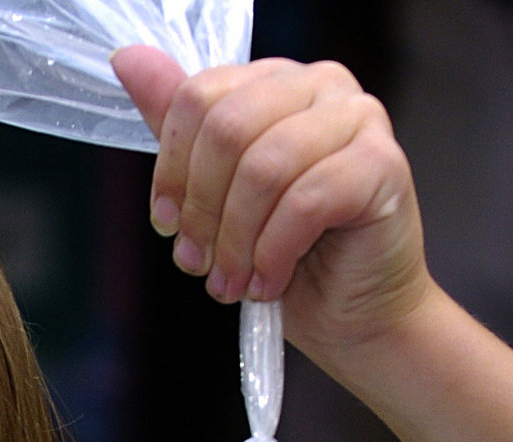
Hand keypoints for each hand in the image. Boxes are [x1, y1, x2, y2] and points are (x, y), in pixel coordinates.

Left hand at [112, 47, 433, 358]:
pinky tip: (269, 281)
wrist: (352, 309)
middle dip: (201, 210)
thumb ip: (182, 127)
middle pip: (227, 129)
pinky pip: (305, 202)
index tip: (168, 222)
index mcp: (273, 82)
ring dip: (236, 241)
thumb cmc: (287, 253)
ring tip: (232, 282)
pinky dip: (274, 252)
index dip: (172, 170)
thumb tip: (128, 60)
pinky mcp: (384, 164)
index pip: (199, 98)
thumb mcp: (217, 190)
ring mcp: (358, 118)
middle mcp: (320, 85)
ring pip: (264, 168)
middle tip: (198, 263)